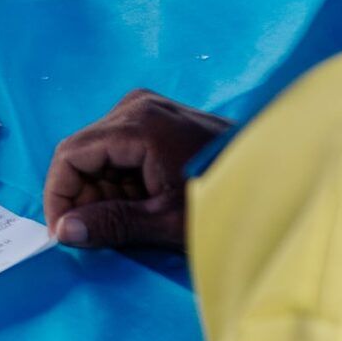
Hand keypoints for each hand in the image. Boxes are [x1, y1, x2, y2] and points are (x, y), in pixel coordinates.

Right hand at [42, 89, 225, 252]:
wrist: (282, 180)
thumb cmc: (229, 201)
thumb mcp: (166, 221)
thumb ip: (111, 224)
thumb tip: (64, 233)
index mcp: (136, 123)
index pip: (70, 155)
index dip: (59, 196)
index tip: (63, 234)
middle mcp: (136, 106)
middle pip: (84, 153)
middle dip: (85, 196)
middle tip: (101, 233)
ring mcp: (148, 109)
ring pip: (100, 154)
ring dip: (104, 191)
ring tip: (133, 219)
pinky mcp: (159, 119)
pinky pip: (121, 150)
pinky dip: (122, 181)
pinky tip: (144, 204)